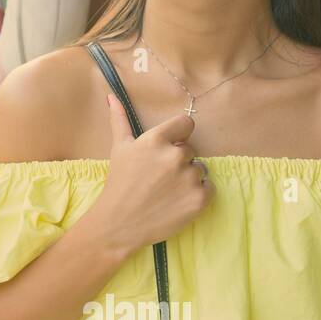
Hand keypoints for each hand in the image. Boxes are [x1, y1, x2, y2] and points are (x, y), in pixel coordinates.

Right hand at [87, 93, 214, 255]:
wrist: (119, 224)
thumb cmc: (118, 184)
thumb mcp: (119, 149)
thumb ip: (120, 120)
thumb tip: (111, 96)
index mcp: (156, 140)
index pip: (186, 124)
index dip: (178, 136)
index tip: (168, 149)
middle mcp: (175, 156)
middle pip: (191, 150)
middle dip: (179, 161)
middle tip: (159, 178)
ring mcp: (189, 178)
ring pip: (199, 169)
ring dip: (187, 178)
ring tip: (166, 192)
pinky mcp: (200, 199)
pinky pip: (209, 188)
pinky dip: (197, 195)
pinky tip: (177, 201)